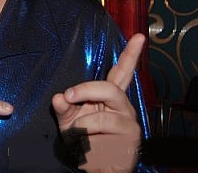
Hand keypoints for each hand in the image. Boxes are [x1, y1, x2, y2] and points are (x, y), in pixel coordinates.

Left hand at [52, 33, 144, 172]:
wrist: (95, 167)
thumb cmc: (84, 140)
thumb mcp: (68, 121)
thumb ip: (63, 107)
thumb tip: (58, 97)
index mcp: (110, 97)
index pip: (122, 72)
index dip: (130, 54)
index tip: (139, 37)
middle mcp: (123, 107)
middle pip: (110, 88)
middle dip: (86, 90)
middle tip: (68, 96)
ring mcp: (129, 124)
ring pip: (103, 117)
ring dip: (82, 126)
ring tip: (76, 135)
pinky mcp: (130, 142)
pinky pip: (104, 137)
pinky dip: (89, 142)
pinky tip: (89, 148)